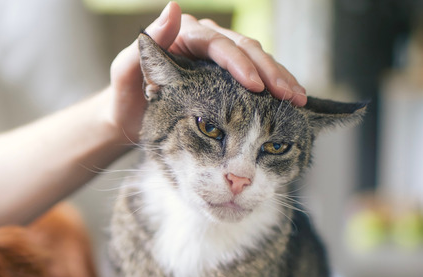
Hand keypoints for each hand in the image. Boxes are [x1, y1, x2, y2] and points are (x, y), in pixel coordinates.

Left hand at [108, 1, 306, 142]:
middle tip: (288, 95)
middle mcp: (204, 41)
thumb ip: (143, 48)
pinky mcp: (227, 75)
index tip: (256, 85)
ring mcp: (218, 57)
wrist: (128, 119)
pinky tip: (292, 99)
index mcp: (182, 36)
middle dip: (269, 72)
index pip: (217, 44)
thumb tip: (173, 7)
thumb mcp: (124, 74)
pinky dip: (275, 86)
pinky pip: (257, 75)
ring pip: (256, 60)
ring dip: (279, 78)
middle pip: (244, 49)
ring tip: (298, 98)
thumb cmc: (124, 98)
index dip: (239, 63)